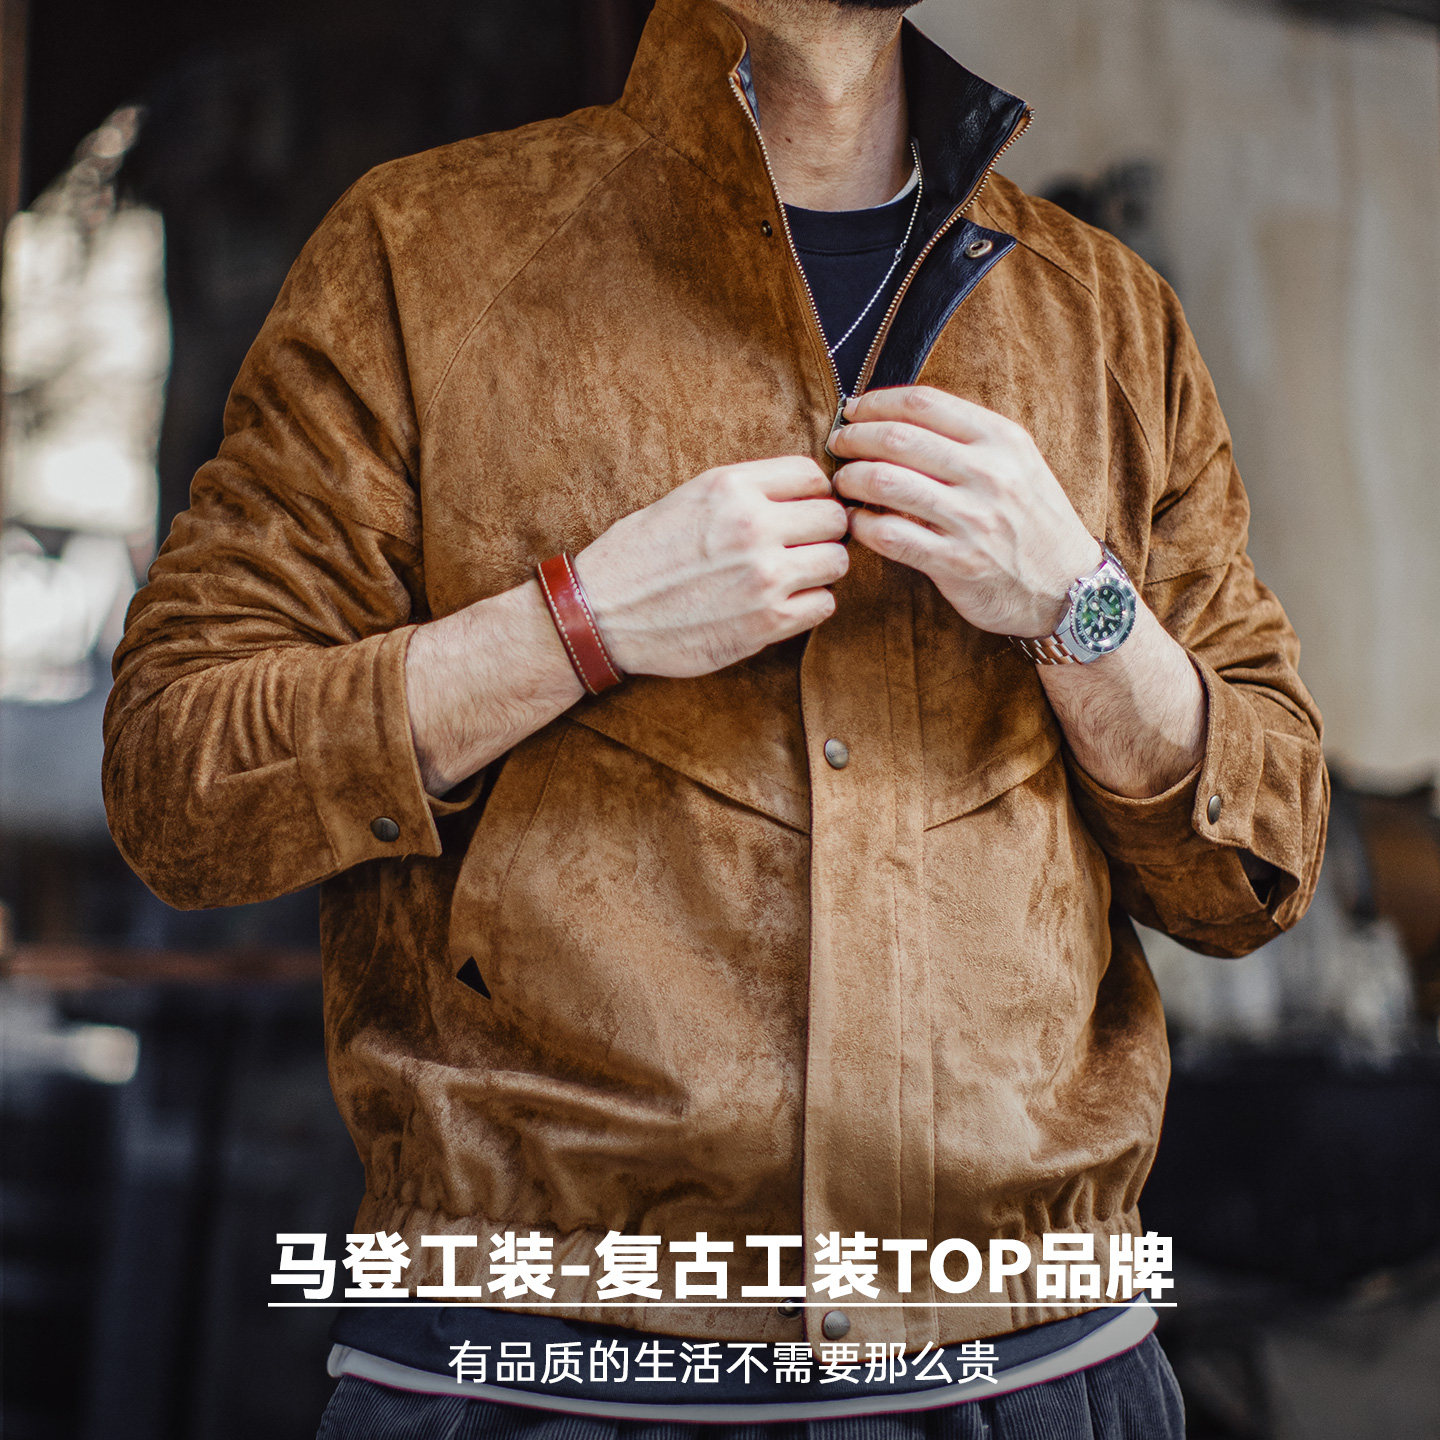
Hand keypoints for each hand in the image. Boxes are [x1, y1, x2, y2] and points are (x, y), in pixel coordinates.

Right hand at [574, 456, 848, 677]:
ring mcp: (763, 576)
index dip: (812, 495)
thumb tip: (800, 493)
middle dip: (822, 532)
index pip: (812, 476)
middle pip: (835, 518)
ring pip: (837, 562)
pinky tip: (782, 604)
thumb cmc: (638, 556)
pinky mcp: (767, 623)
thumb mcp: (687, 497)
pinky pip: (824, 605)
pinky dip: (809, 605)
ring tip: (791, 576)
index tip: (800, 511)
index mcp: (731, 486)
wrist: (601, 615)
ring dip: (820, 570)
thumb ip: (744, 491)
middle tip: (800, 547)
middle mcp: (752, 525)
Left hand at [829, 386, 1098, 636]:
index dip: (876, 403)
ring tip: (843, 483)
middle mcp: (989, 474)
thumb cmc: (1032, 521)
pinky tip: (858, 523)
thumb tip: (894, 418)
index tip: (853, 411)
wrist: (1070, 587)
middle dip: (854, 438)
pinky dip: (862, 525)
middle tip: (838, 446)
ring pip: (885, 482)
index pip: (923, 403)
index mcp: (1001, 440)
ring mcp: (973, 520)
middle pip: (897, 438)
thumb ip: (966, 439)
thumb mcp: (1016, 463)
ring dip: (850, 480)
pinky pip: (889, 535)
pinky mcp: (956, 563)